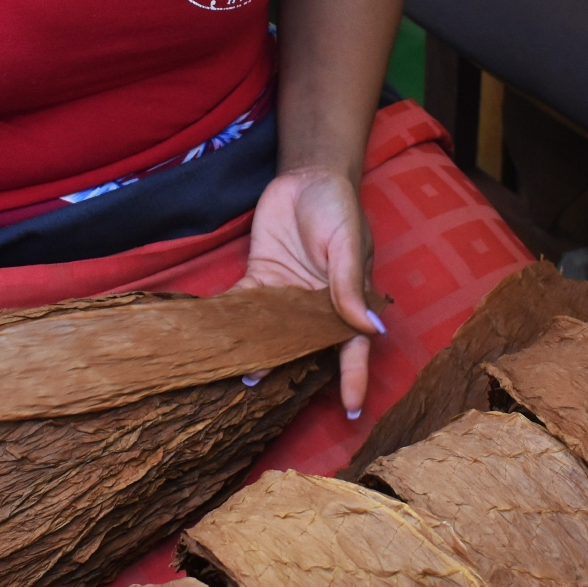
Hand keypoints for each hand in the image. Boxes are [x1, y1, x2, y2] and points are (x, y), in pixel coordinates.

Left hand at [239, 164, 385, 417]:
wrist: (307, 176)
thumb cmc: (337, 206)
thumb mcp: (347, 242)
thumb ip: (351, 285)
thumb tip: (371, 329)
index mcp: (349, 300)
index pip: (355, 346)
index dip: (353, 378)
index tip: (352, 409)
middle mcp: (317, 305)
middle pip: (307, 346)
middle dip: (291, 371)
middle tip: (267, 391)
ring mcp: (287, 295)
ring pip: (273, 332)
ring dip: (258, 352)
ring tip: (241, 374)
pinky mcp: (261, 279)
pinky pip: (245, 304)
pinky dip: (232, 319)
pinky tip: (216, 335)